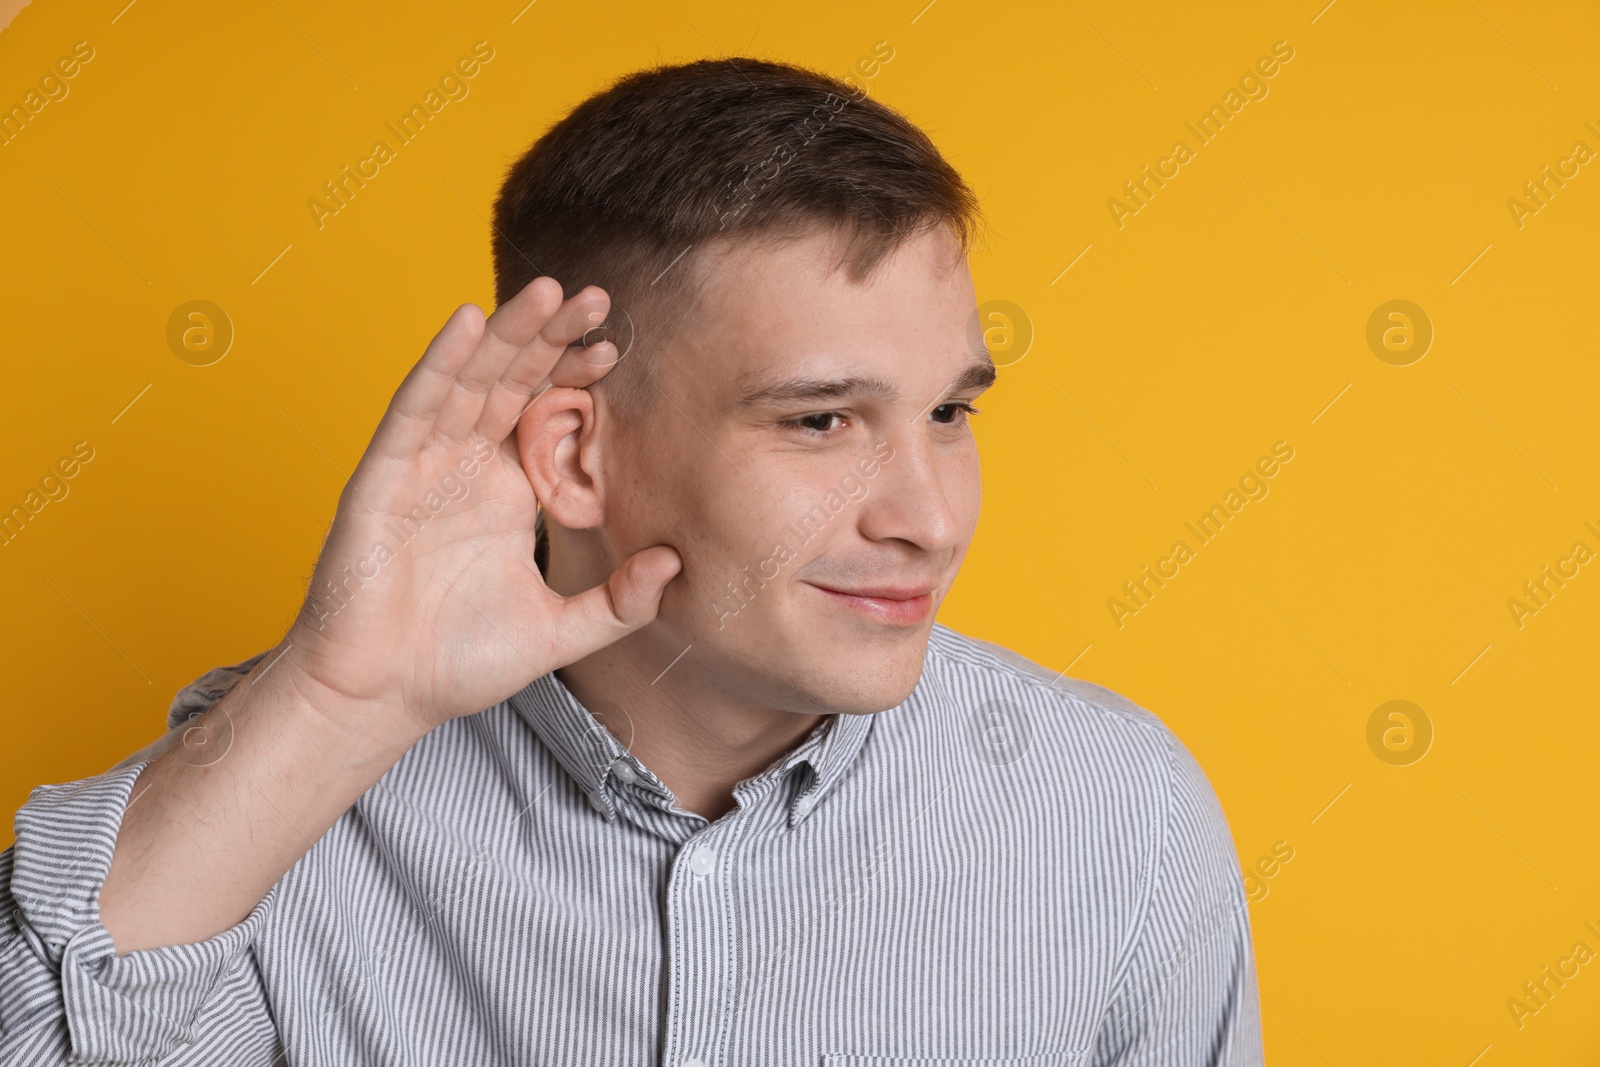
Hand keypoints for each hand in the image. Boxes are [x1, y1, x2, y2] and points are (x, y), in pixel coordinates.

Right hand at [274, 277, 680, 737]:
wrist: (383, 698)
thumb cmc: (456, 663)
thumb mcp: (559, 633)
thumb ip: (618, 603)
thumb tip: (676, 562)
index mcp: (506, 492)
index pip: (544, 414)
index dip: (575, 377)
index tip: (616, 347)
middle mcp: (466, 468)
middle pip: (512, 381)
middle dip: (552, 337)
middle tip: (598, 297)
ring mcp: (423, 466)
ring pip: (468, 380)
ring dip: (505, 334)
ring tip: (546, 291)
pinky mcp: (383, 477)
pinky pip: (415, 409)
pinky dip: (440, 364)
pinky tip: (467, 322)